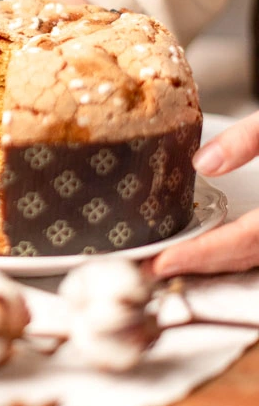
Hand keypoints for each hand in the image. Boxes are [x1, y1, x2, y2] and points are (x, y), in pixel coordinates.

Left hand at [149, 111, 258, 277]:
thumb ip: (250, 138)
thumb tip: (203, 163)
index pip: (246, 238)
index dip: (202, 254)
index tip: (162, 262)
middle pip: (251, 256)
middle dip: (203, 264)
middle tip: (156, 267)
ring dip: (221, 262)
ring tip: (178, 259)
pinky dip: (241, 251)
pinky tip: (216, 247)